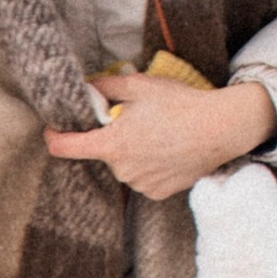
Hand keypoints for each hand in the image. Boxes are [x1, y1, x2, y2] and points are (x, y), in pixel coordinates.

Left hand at [45, 71, 276, 202]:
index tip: (55, 128)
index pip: (64, 147)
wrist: (221, 128)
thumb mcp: (139, 85)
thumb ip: (105, 86)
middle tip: (138, 119)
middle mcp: (122, 170)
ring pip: (124, 165)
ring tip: (159, 134)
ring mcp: (140, 184)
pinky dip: (149, 165)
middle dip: (112, 136)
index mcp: (111, 145)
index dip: (54, 135)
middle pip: (103, 152)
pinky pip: (143, 178)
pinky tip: (168, 150)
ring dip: (132, 151)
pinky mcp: (158, 192)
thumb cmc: (180, 104)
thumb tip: (86, 86)